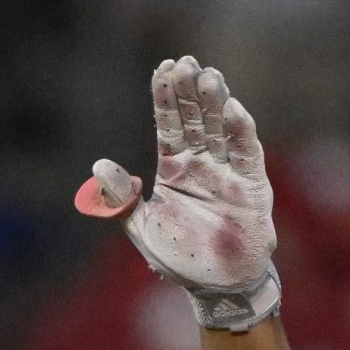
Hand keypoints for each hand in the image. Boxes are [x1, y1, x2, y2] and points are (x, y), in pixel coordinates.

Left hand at [76, 56, 279, 329]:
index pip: (169, 125)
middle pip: (195, 119)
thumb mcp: (143, 229)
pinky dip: (240, 131)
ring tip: (208, 75)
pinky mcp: (252, 187)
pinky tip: (232, 109)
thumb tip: (98, 166)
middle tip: (184, 62)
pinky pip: (246, 154)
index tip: (162, 69)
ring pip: (220, 130)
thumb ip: (121, 199)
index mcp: (175, 170)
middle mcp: (202, 165)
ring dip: (215, 103)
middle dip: (190, 91)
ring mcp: (228, 173)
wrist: (217, 287)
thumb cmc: (182, 259)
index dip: (165, 98)